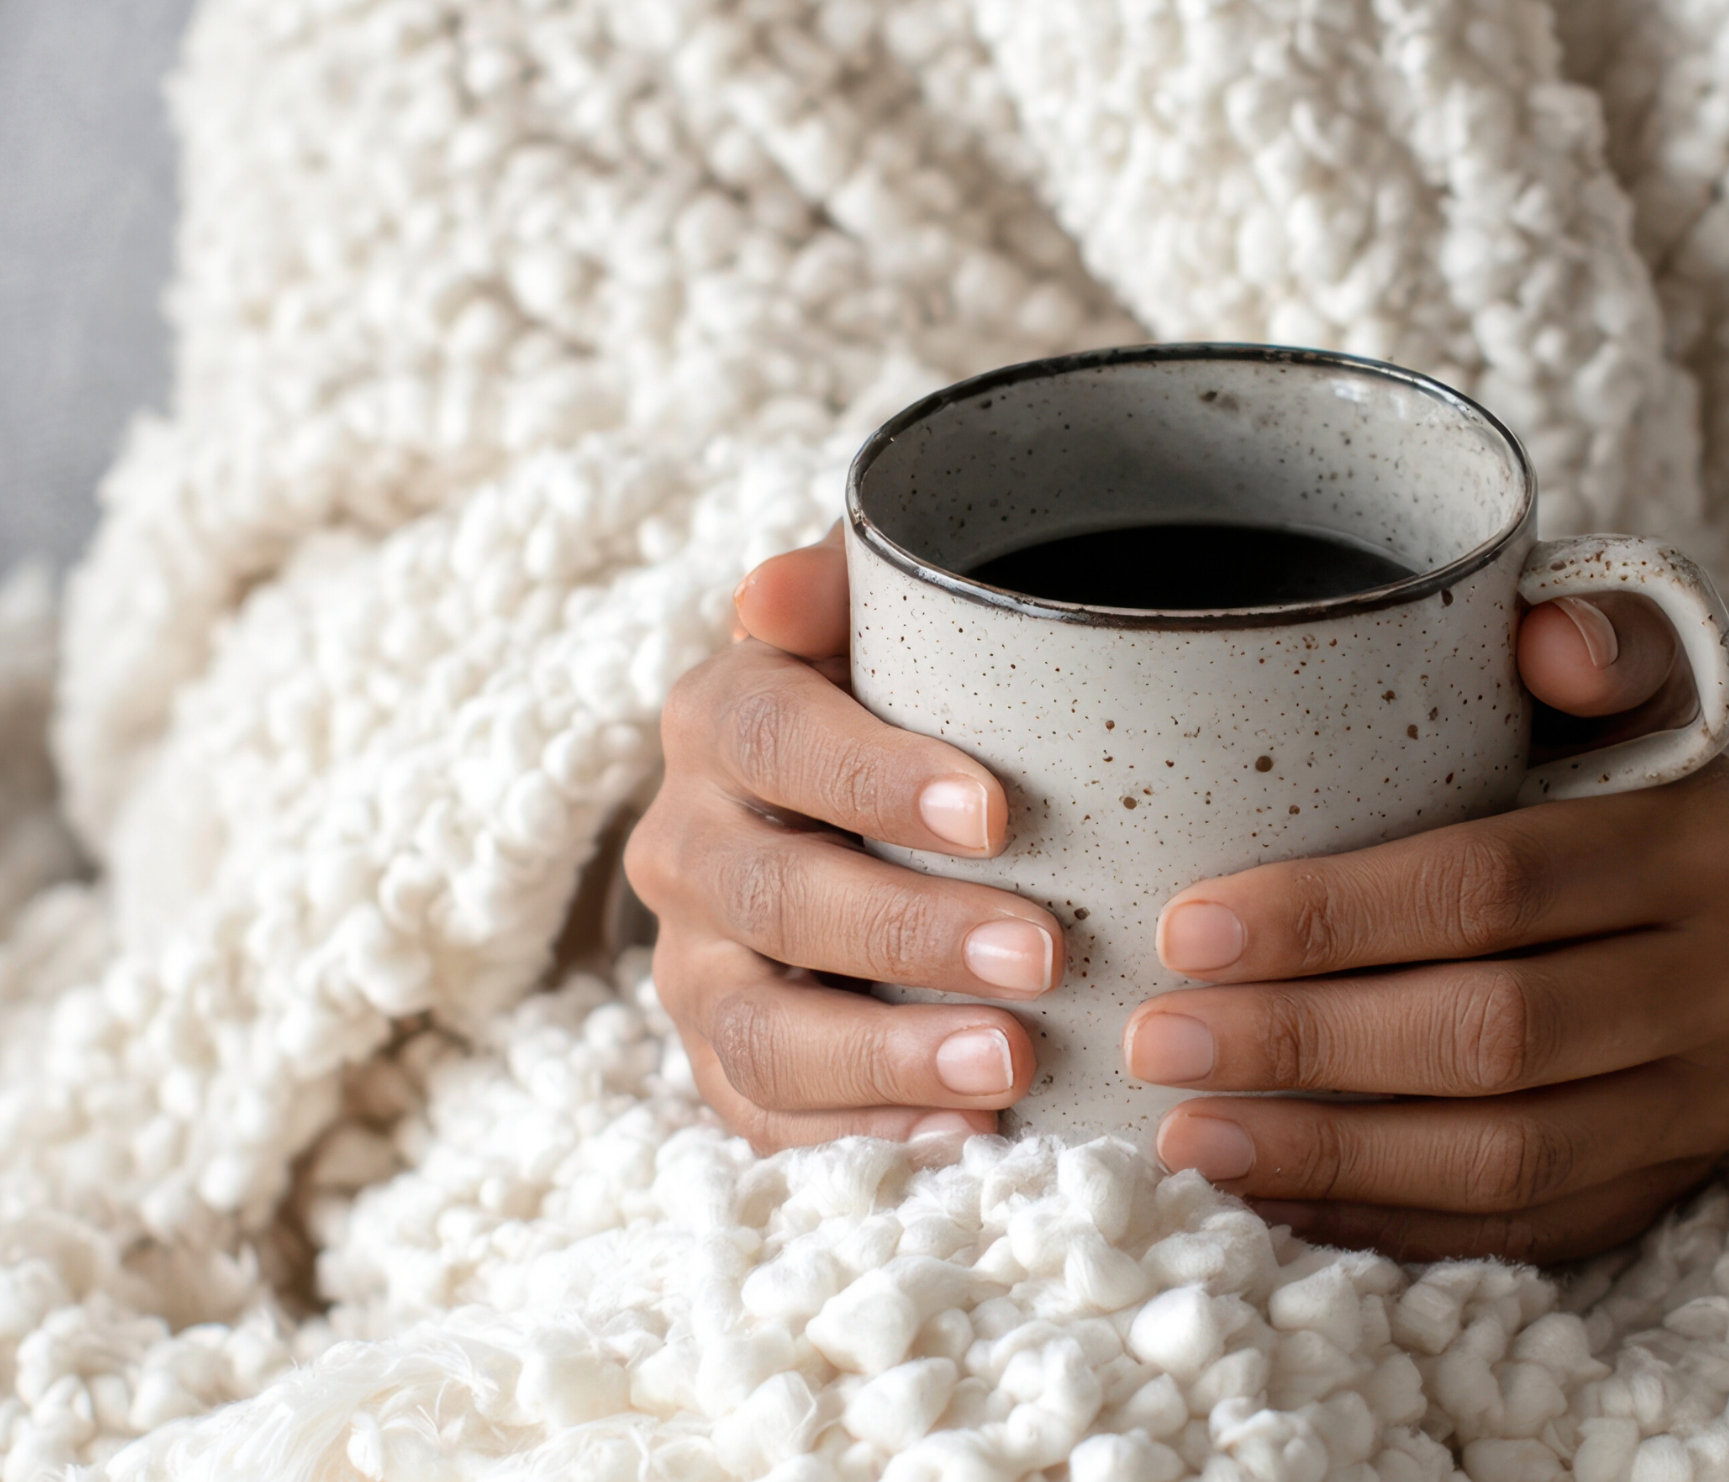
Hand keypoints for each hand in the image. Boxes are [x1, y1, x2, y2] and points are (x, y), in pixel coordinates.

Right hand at [625, 536, 1053, 1147]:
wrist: (878, 806)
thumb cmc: (913, 699)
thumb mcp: (893, 621)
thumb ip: (847, 586)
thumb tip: (771, 594)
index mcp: (721, 720)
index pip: (773, 740)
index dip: (875, 779)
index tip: (999, 814)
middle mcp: (686, 847)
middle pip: (772, 898)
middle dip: (908, 932)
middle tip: (1042, 954)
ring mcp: (698, 969)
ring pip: (759, 1031)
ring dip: (886, 1057)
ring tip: (1010, 1068)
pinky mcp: (729, 1067)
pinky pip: (769, 1122)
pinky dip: (863, 1139)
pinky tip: (967, 1143)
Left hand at [1126, 595, 1728, 1261]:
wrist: (1719, 902)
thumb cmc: (1612, 771)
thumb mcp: (1619, 681)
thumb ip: (1588, 636)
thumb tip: (1540, 639)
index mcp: (1706, 840)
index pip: (1498, 886)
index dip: (1334, 915)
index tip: (1189, 930)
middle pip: (1498, 1034)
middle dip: (1308, 1044)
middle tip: (1161, 1042)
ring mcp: (1710, 1099)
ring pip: (1510, 1155)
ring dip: (1333, 1155)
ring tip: (1192, 1137)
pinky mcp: (1675, 1185)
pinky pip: (1520, 1230)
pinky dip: (1386, 1220)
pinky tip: (1272, 1198)